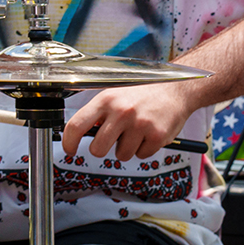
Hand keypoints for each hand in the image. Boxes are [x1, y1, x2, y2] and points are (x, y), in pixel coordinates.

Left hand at [61, 81, 199, 161]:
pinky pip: (141, 155)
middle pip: (98, 149)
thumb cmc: (141, 92)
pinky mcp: (156, 136)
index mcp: (105, 100)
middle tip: (110, 142)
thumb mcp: (114, 95)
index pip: (77, 125)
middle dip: (101, 150)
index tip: (69, 149)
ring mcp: (139, 125)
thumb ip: (99, 113)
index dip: (69, 142)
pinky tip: (148, 133)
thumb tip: (82, 133)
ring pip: (121, 155)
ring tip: (135, 131)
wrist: (174, 88)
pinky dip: (143, 149)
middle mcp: (121, 112)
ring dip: (126, 148)